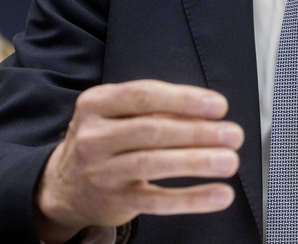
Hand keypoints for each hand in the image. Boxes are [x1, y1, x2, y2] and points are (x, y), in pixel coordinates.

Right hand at [34, 79, 243, 243]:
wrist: (63, 187)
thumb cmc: (104, 141)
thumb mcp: (115, 114)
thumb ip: (155, 109)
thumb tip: (208, 113)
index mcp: (96, 104)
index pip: (144, 95)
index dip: (184, 100)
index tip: (218, 106)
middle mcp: (94, 136)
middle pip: (152, 130)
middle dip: (198, 132)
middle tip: (233, 134)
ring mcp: (101, 171)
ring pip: (154, 164)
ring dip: (197, 162)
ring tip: (231, 160)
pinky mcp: (115, 202)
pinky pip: (157, 202)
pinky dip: (192, 198)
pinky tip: (219, 194)